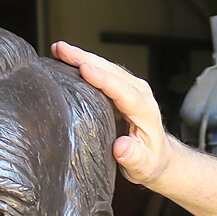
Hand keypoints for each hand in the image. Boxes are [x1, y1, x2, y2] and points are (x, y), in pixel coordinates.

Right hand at [51, 40, 175, 186]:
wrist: (158, 156)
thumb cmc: (149, 161)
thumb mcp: (144, 166)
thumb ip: (134, 157)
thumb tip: (121, 147)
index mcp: (145, 110)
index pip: (123, 91)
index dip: (103, 79)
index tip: (84, 69)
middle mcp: (139, 93)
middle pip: (111, 71)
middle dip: (85, 58)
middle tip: (61, 50)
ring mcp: (131, 87)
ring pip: (105, 66)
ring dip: (82, 56)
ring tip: (58, 49)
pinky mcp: (122, 87)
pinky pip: (103, 71)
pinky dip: (85, 62)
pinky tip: (67, 58)